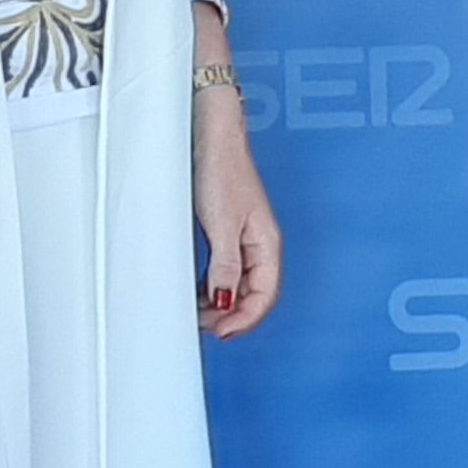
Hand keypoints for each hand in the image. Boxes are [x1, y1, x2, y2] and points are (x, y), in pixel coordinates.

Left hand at [194, 83, 283, 337]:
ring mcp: (244, 237)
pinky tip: (201, 291)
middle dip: (233, 317)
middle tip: (205, 328)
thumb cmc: (221, 169)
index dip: (244, 321)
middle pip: (254, 295)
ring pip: (240, 284)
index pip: (264, 297)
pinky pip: (228, 269)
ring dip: (223, 304)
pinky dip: (216, 286)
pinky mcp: (228, 230)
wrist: (212, 134)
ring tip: (200, 314)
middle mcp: (259, 244)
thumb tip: (226, 302)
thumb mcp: (221, 225)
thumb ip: (226, 266)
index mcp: (267, 244)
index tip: (221, 333)